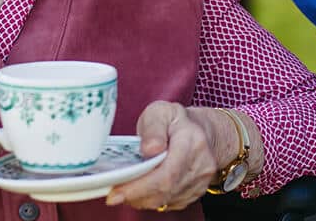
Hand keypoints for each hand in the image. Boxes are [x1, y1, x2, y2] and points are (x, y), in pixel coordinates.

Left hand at [106, 102, 233, 210]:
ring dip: (141, 198)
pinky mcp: (195, 192)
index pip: (167, 173)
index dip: (140, 187)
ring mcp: (200, 181)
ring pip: (166, 200)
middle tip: (113, 193)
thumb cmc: (176, 121)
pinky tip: (139, 190)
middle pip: (165, 191)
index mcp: (191, 141)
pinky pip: (170, 203)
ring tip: (123, 189)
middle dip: (135, 195)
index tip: (116, 191)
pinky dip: (151, 199)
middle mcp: (201, 164)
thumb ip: (153, 128)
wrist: (201, 131)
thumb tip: (149, 150)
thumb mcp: (160, 112)